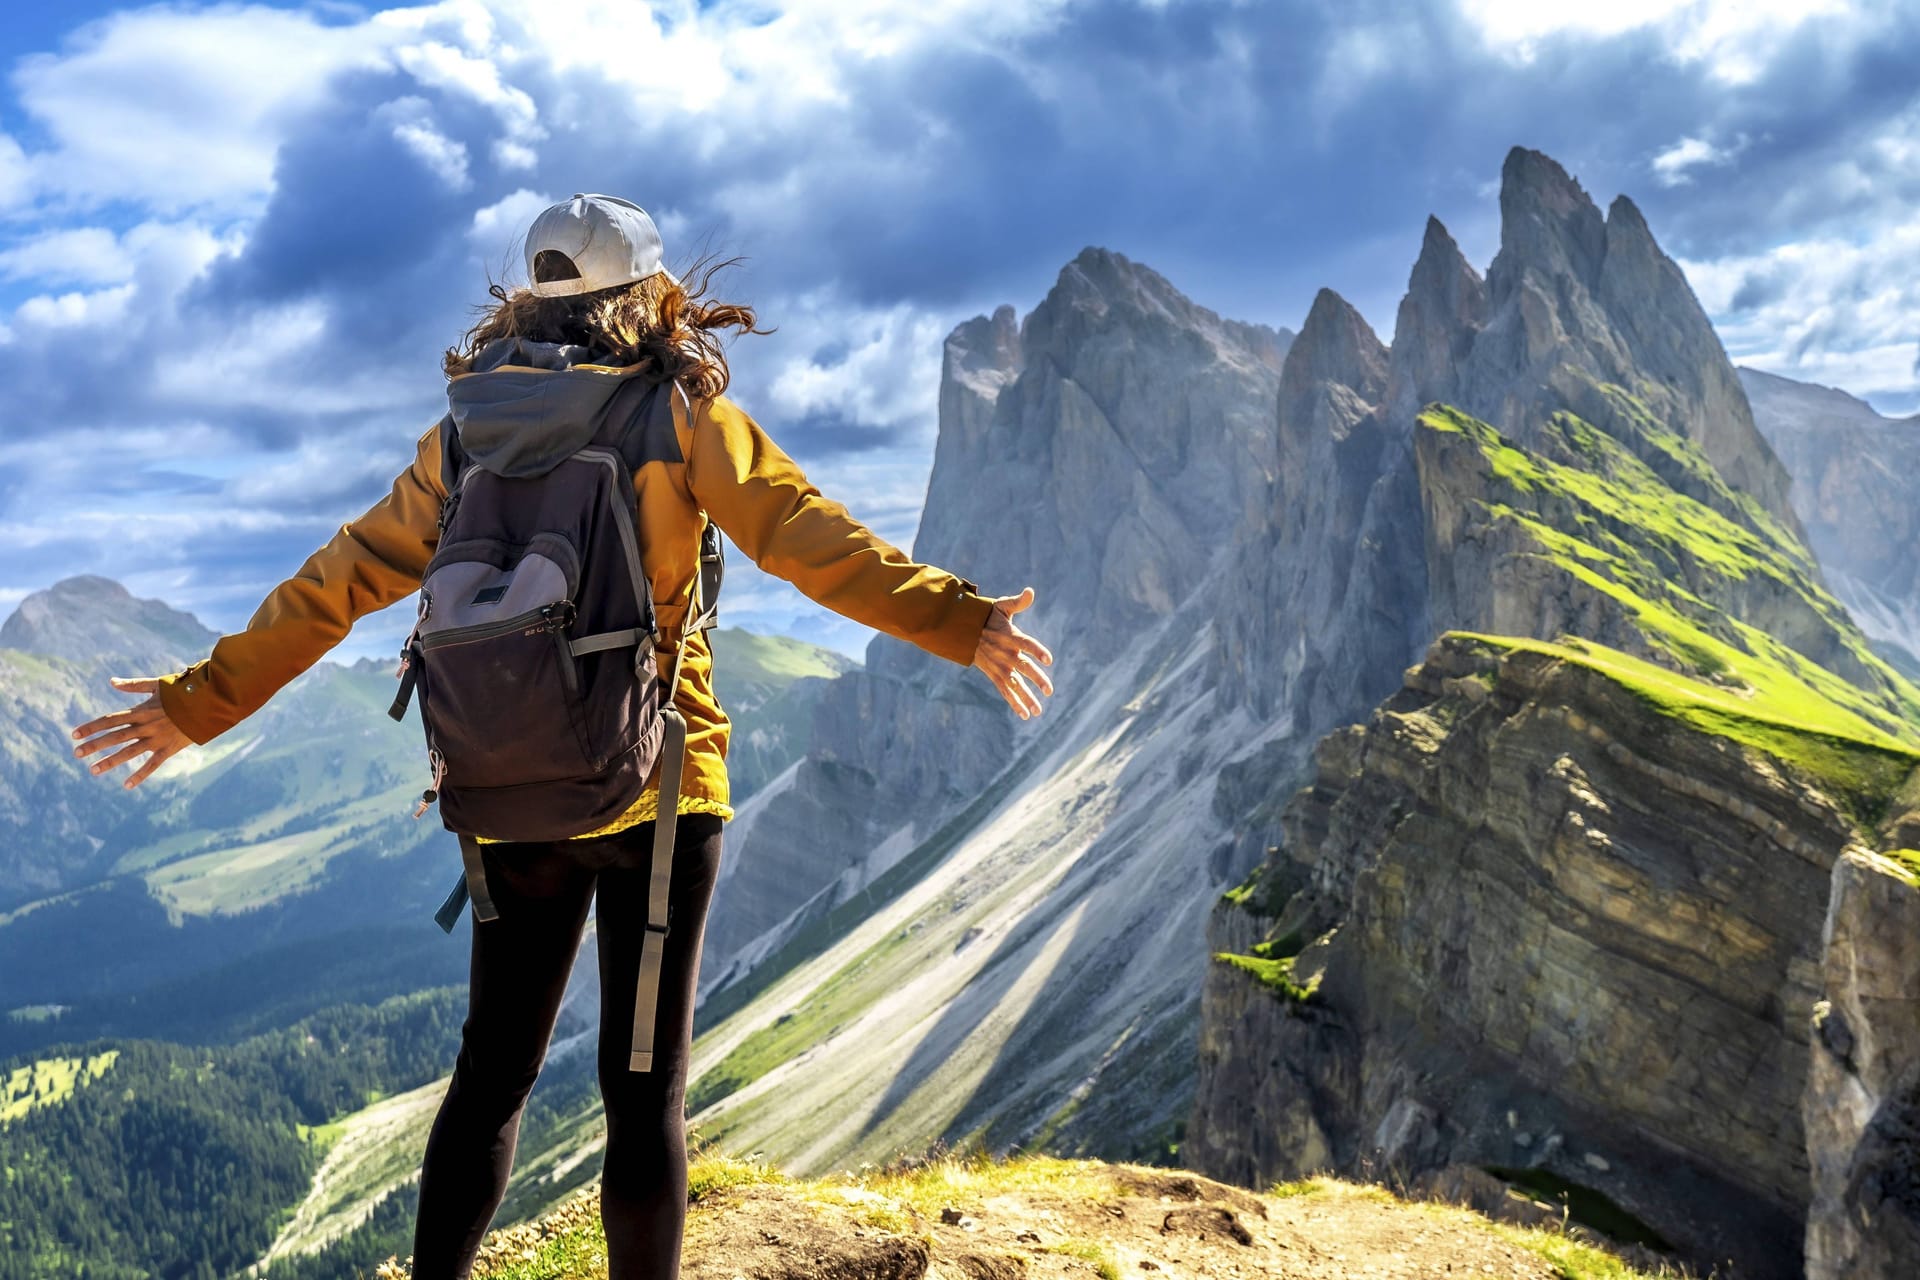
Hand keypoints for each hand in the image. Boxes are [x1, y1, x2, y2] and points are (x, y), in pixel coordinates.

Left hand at [71, 676, 192, 788]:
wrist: (209, 702)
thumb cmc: (183, 691)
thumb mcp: (157, 685)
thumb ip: (133, 686)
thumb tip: (111, 682)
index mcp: (140, 710)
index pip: (109, 720)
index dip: (91, 727)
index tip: (74, 734)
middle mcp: (145, 726)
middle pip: (115, 737)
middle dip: (94, 745)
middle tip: (76, 753)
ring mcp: (157, 738)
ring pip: (129, 752)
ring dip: (110, 761)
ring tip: (93, 770)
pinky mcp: (169, 748)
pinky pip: (153, 764)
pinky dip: (140, 775)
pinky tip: (127, 785)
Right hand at [972, 586, 1053, 719]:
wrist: (964, 630)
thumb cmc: (987, 617)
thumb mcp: (1002, 607)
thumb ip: (1018, 602)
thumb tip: (1030, 592)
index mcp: (1011, 636)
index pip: (1027, 644)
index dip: (1038, 651)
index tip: (1049, 660)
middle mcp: (1006, 653)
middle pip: (1023, 668)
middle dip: (1036, 679)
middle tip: (1049, 690)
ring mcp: (999, 666)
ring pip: (1015, 684)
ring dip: (1026, 698)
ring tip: (1038, 711)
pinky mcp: (994, 675)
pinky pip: (1005, 691)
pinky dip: (1015, 703)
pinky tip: (1026, 714)